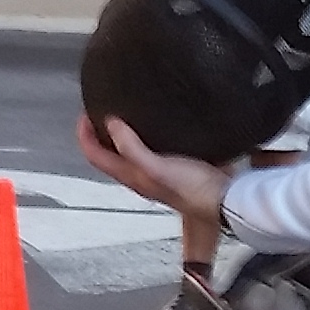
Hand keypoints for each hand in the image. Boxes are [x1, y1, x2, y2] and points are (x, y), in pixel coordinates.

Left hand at [76, 113, 231, 230]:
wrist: (226, 199)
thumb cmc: (194, 190)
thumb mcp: (156, 168)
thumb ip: (132, 148)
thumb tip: (111, 125)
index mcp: (131, 176)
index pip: (95, 156)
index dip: (84, 136)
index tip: (84, 115)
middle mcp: (140, 174)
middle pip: (109, 153)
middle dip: (99, 132)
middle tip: (99, 111)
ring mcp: (158, 170)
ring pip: (129, 150)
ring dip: (121, 133)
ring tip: (123, 112)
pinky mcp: (176, 164)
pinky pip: (152, 147)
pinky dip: (146, 133)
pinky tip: (156, 123)